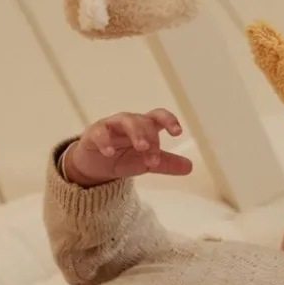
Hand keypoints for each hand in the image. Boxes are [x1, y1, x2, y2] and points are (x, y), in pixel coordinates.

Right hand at [62, 109, 192, 186]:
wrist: (95, 166)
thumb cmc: (124, 157)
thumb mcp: (147, 162)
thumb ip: (167, 163)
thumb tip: (190, 167)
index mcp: (145, 126)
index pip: (159, 117)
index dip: (169, 121)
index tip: (177, 132)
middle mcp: (129, 122)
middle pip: (143, 121)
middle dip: (151, 138)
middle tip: (154, 157)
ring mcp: (111, 125)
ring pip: (125, 121)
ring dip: (135, 133)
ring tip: (141, 148)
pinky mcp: (93, 133)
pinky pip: (100, 133)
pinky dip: (105, 141)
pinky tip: (109, 153)